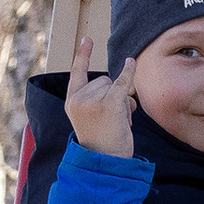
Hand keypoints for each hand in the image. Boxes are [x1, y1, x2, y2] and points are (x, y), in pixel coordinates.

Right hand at [65, 37, 137, 157]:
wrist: (105, 163)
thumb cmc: (104, 145)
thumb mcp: (93, 120)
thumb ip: (101, 100)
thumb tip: (125, 85)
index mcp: (71, 102)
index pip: (77, 73)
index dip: (83, 56)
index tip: (87, 39)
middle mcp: (79, 99)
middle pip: (104, 80)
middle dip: (114, 96)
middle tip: (114, 120)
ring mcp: (92, 100)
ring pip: (115, 85)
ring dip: (124, 102)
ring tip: (120, 123)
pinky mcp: (109, 104)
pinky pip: (122, 83)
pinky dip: (129, 73)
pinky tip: (131, 62)